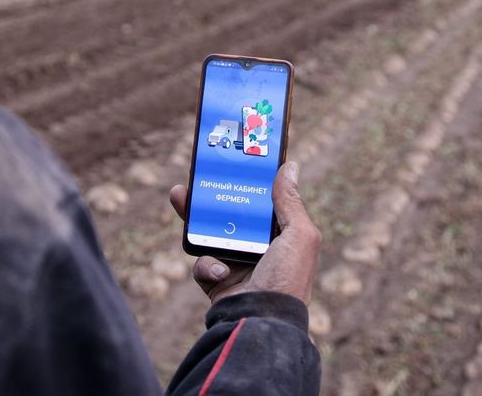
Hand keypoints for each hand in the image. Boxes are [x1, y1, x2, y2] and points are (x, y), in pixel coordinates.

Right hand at [169, 161, 320, 305]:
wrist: (262, 323)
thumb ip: (291, 202)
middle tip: (196, 173)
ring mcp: (236, 264)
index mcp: (281, 235)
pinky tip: (221, 271)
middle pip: (230, 212)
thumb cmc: (287, 280)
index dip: (249, 181)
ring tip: (181, 197)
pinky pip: (202, 263)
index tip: (234, 160)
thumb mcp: (300, 236)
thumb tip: (290, 166)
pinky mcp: (217, 281)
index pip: (262, 201)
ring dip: (194, 216)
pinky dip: (207, 264)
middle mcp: (259, 248)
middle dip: (212, 192)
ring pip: (209, 232)